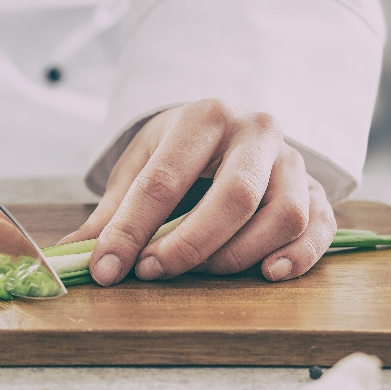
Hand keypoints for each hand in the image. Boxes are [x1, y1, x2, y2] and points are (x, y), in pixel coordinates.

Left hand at [63, 100, 336, 284]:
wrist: (229, 128)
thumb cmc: (180, 152)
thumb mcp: (140, 166)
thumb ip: (111, 212)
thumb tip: (70, 253)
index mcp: (204, 116)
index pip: (164, 179)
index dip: (131, 230)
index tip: (107, 268)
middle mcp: (256, 131)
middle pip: (234, 197)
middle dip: (190, 244)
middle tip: (153, 271)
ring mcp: (293, 160)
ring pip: (283, 214)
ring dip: (239, 254)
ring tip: (203, 271)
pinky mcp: (317, 189)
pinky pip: (320, 226)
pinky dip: (298, 255)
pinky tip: (268, 273)